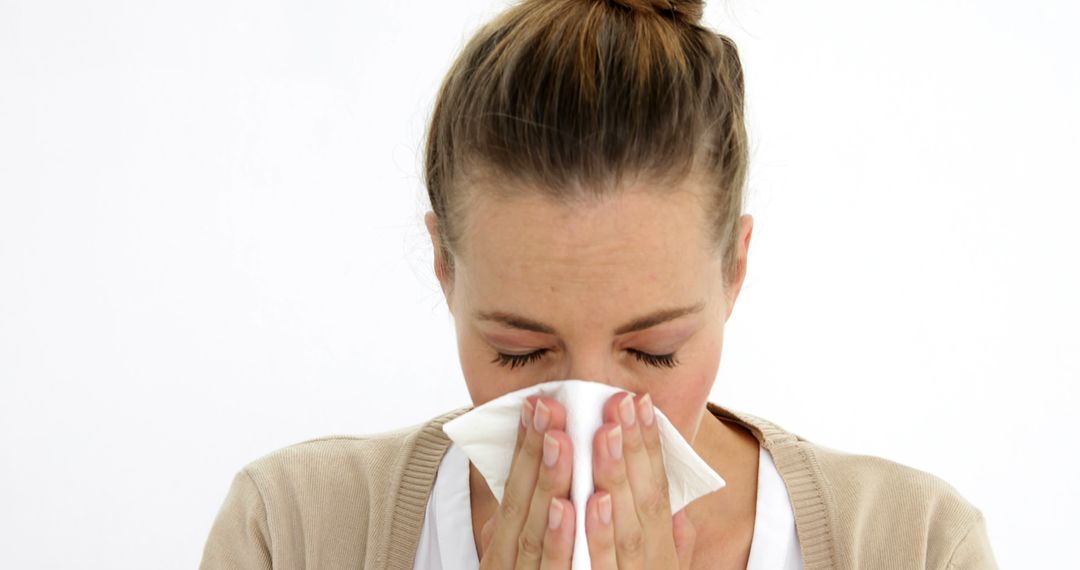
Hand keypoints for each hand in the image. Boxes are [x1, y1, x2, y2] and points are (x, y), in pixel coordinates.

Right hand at [478, 396, 576, 568]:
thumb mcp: (516, 555)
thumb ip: (526, 521)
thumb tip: (544, 461)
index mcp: (502, 550)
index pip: (512, 492)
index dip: (525, 448)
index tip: (537, 403)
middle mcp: (506, 565)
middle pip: (520, 505)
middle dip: (537, 453)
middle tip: (552, 406)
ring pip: (534, 533)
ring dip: (551, 482)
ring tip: (562, 439)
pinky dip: (563, 539)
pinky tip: (577, 505)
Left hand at [585, 392, 696, 568]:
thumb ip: (671, 546)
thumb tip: (680, 512)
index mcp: (661, 554)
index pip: (659, 493)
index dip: (650, 447)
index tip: (641, 400)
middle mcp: (649, 566)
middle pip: (645, 504)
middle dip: (633, 451)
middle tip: (618, 402)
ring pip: (621, 532)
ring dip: (611, 479)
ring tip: (601, 434)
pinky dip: (584, 538)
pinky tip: (567, 504)